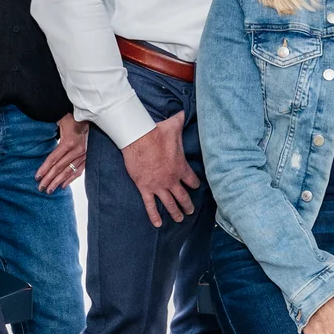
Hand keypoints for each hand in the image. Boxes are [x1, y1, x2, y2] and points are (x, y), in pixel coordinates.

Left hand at [36, 114, 88, 192]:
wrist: (88, 118)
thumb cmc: (71, 119)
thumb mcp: (59, 121)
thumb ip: (51, 130)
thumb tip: (37, 136)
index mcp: (69, 142)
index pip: (54, 159)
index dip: (45, 168)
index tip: (37, 177)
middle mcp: (77, 150)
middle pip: (60, 168)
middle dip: (49, 179)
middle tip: (41, 188)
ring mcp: (83, 155)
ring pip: (69, 172)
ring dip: (58, 182)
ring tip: (49, 190)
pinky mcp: (87, 157)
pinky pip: (78, 171)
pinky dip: (70, 179)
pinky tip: (63, 186)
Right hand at [121, 112, 199, 226]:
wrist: (138, 139)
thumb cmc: (156, 132)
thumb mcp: (173, 125)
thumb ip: (181, 120)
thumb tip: (185, 109)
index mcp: (181, 167)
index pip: (192, 180)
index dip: (194, 184)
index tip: (195, 187)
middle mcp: (172, 180)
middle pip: (183, 197)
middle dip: (188, 205)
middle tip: (190, 212)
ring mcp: (159, 186)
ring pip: (170, 204)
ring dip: (175, 213)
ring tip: (179, 219)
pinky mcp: (145, 188)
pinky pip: (150, 205)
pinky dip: (154, 215)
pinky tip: (158, 224)